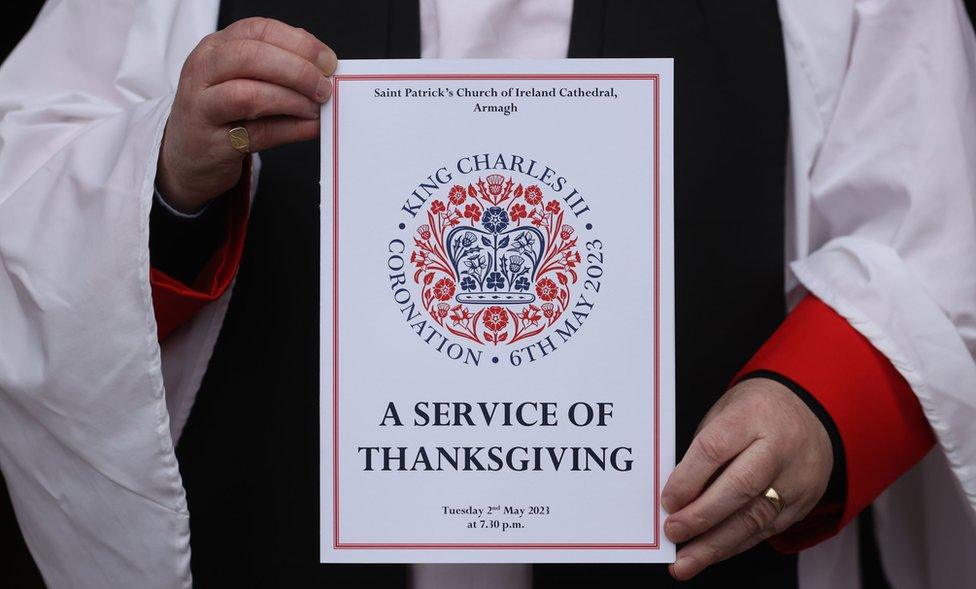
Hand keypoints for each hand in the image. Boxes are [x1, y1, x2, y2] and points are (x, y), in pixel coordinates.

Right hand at [157, 17, 335, 211]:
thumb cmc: (222, 112)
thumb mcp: (241, 78)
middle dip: (298, 71)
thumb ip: (277, 65)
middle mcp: (203, 70)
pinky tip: (309, 127)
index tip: (327, 61)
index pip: (258, 30)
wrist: (186, 153)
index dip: (299, 43)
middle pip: (252, 57)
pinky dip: (291, 130)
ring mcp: (203, 107)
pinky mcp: (212, 143)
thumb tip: (322, 64)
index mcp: (215, 47)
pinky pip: (257, 133)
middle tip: (324, 87)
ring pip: (250, 95)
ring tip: (315, 109)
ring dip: (292, 101)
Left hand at [661, 377, 832, 579]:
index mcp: (752, 416)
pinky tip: (710, 554)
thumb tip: (677, 493)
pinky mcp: (802, 504)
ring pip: (754, 518)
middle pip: (739, 487)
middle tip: (672, 532)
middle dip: (700, 516)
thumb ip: (703, 449)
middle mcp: (778, 448)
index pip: (715, 449)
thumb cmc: (757, 412)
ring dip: (715, 545)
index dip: (688, 479)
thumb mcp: (725, 412)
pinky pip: (765, 531)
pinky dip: (734, 545)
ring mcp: (795, 479)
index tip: (667, 501)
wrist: (812, 413)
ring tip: (685, 563)